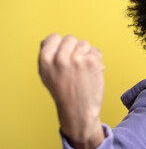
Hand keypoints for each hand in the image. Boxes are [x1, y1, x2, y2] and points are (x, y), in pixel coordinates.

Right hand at [38, 33, 104, 148]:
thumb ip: (48, 56)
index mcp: (45, 59)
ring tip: (83, 71)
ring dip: (86, 55)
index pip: (54, 37)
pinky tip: (91, 73)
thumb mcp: (46, 74)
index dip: (61, 46)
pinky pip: (96, 51)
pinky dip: (96, 61)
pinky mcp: (92, 62)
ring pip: (85, 44)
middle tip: (75, 67)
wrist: (78, 111)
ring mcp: (77, 59)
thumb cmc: (63, 92)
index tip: (64, 58)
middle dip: (74, 50)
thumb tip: (54, 39)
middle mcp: (60, 58)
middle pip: (71, 39)